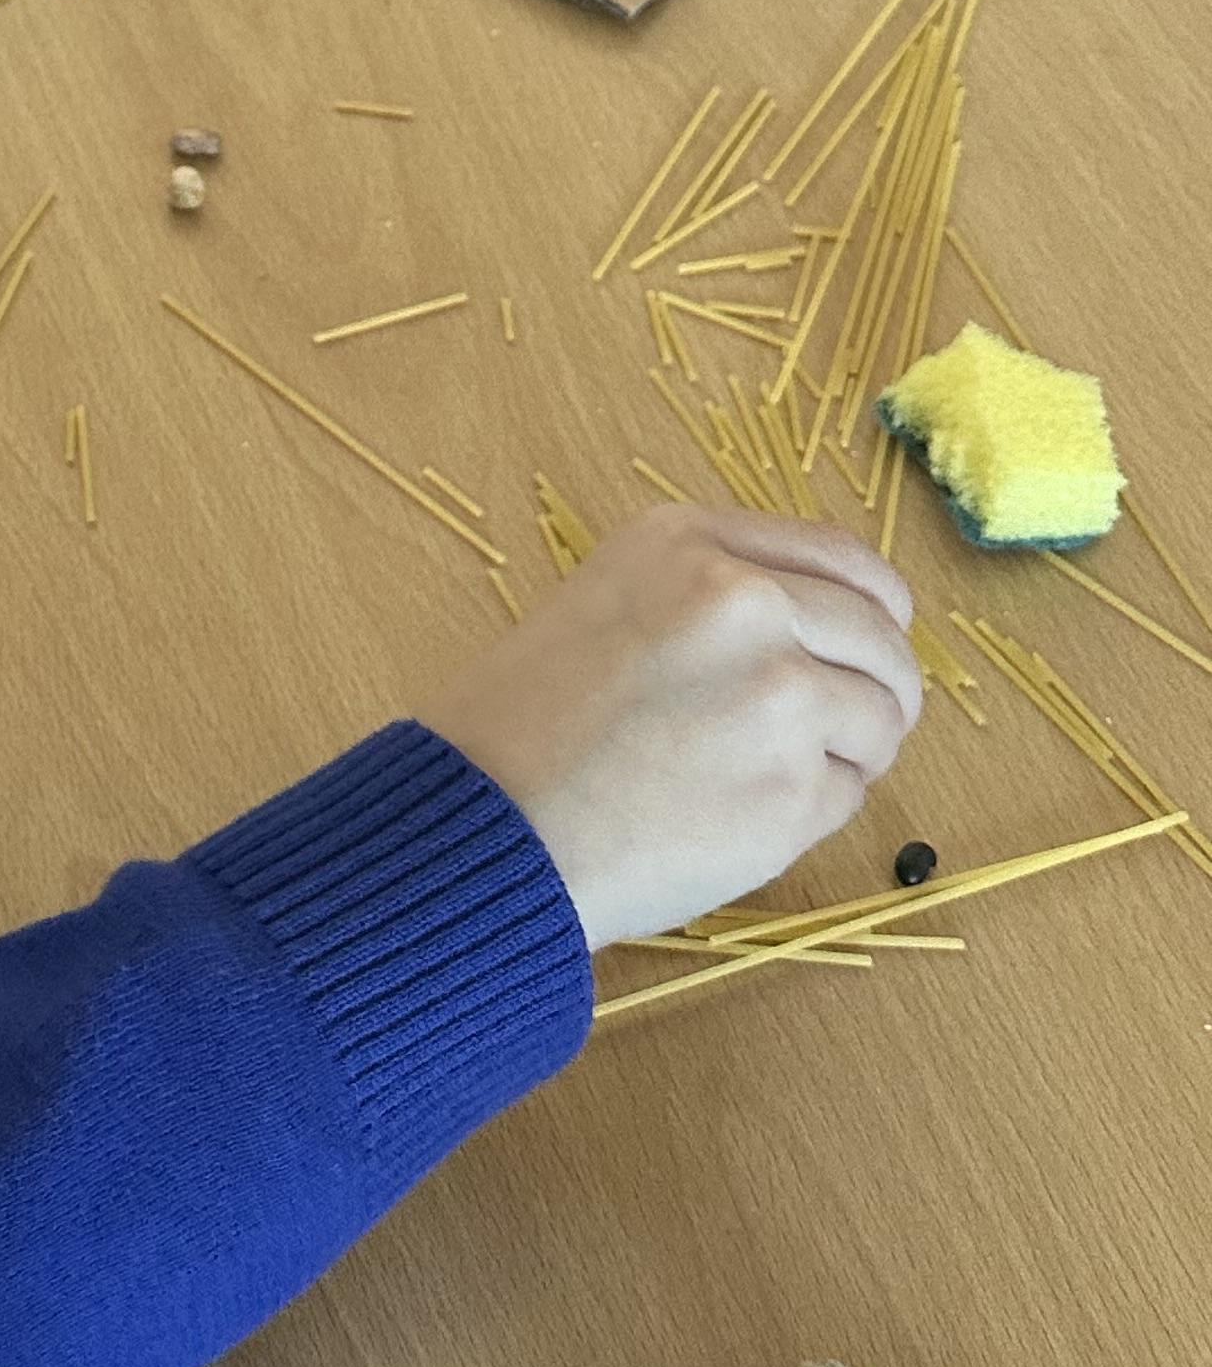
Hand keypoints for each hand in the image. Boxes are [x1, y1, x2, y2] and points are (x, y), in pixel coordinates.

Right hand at [418, 503, 918, 948]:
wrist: (484, 823)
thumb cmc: (522, 724)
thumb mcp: (610, 600)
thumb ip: (710, 595)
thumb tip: (828, 628)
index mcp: (689, 544)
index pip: (846, 560)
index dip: (875, 609)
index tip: (875, 639)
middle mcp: (745, 602)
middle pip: (883, 639)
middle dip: (879, 687)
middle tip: (844, 728)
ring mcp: (778, 694)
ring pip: (880, 718)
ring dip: (850, 752)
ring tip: (772, 778)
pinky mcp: (793, 789)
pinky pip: (849, 793)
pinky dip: (816, 809)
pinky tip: (739, 815)